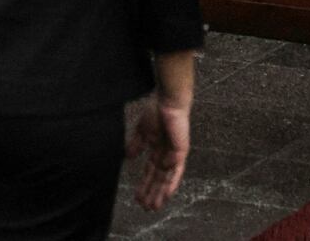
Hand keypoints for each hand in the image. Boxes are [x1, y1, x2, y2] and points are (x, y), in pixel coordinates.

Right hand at [127, 95, 190, 210]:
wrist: (168, 101)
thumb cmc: (156, 112)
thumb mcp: (142, 131)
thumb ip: (136, 144)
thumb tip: (128, 157)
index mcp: (157, 150)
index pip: (150, 172)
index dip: (144, 184)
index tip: (138, 197)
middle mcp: (167, 155)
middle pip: (159, 179)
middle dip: (153, 193)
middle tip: (147, 208)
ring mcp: (174, 153)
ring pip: (168, 177)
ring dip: (163, 192)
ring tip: (157, 204)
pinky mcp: (181, 149)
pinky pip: (177, 168)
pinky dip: (173, 179)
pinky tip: (167, 190)